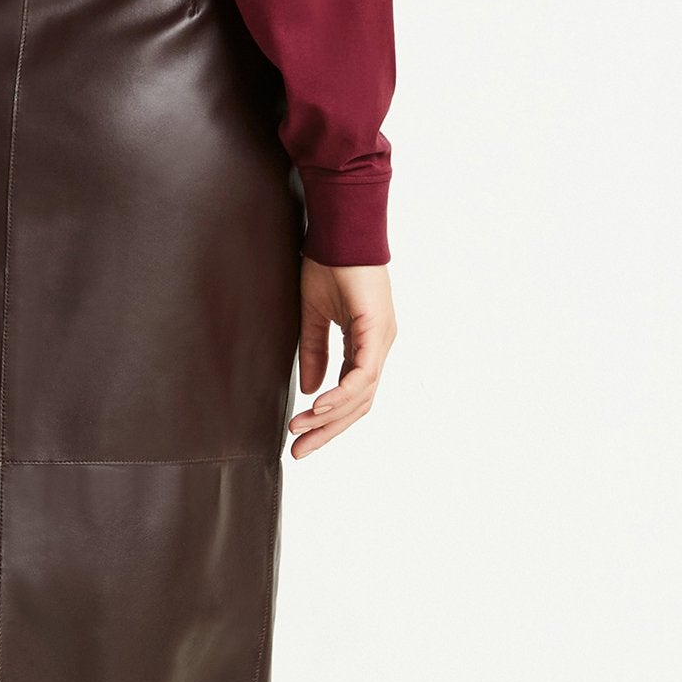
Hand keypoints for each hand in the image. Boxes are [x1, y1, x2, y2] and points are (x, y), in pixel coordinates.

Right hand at [288, 259, 395, 458]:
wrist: (339, 229)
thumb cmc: (329, 263)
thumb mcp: (314, 316)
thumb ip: (314, 353)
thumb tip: (311, 390)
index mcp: (366, 344)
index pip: (351, 394)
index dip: (327, 420)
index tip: (299, 437)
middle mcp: (379, 346)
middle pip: (359, 404)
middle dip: (327, 431)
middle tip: (299, 452)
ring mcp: (382, 339)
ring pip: (362, 395)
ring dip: (329, 417)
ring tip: (300, 430)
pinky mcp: (377, 330)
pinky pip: (362, 374)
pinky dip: (341, 393)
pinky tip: (319, 406)